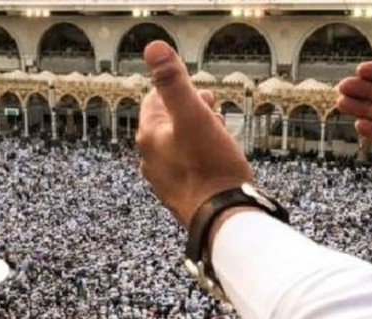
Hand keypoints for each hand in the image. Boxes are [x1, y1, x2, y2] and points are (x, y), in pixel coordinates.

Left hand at [137, 41, 253, 226]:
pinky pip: (186, 167)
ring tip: (218, 133)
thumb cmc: (210, 167)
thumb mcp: (194, 116)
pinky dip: (199, 156)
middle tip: (211, 108)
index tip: (199, 92)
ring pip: (177, 146)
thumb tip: (154, 48)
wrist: (222, 217)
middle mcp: (150, 159)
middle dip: (189, 111)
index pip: (154, 100)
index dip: (177, 90)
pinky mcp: (179, 196)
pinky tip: (216, 160)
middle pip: (167, 123)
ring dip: (195, 134)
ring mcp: (163, 180)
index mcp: (149, 136)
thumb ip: (173, 82)